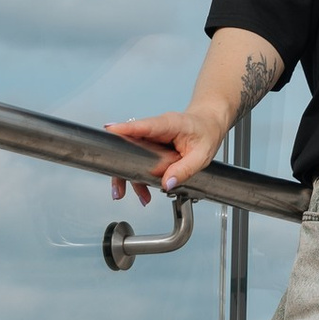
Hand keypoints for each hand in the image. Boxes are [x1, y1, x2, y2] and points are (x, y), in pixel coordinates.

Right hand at [104, 108, 225, 205]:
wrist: (210, 122)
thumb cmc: (207, 132)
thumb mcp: (202, 154)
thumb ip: (185, 169)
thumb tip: (167, 183)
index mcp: (169, 124)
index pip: (144, 125)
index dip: (126, 128)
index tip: (109, 130)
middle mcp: (156, 128)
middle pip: (130, 145)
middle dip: (122, 168)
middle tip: (119, 189)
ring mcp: (152, 136)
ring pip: (132, 155)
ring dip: (132, 177)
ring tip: (140, 196)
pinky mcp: (151, 144)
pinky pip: (139, 159)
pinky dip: (140, 175)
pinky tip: (144, 191)